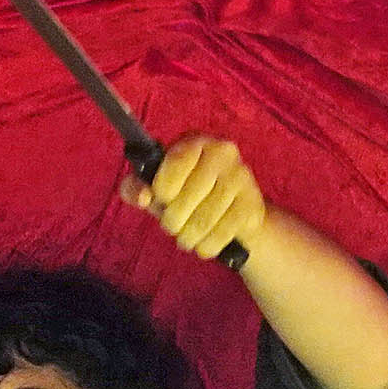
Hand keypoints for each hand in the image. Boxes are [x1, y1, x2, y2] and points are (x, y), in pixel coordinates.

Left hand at [120, 133, 267, 265]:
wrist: (233, 209)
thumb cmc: (186, 194)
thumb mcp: (157, 187)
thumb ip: (135, 187)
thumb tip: (143, 196)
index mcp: (195, 142)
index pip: (175, 162)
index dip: (162, 190)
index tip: (161, 198)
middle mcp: (223, 152)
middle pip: (186, 198)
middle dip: (172, 221)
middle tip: (172, 225)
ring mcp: (241, 178)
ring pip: (203, 220)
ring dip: (188, 238)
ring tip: (186, 237)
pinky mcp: (253, 204)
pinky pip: (221, 234)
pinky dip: (206, 246)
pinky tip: (203, 244)